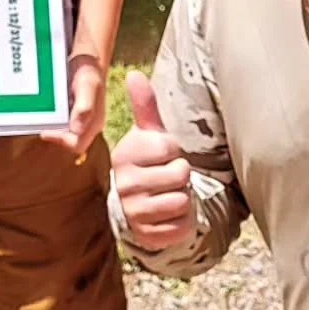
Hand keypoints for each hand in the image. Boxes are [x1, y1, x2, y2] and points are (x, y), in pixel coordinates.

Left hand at [45, 53, 106, 156]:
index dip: (61, 141)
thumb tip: (77, 130)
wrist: (86, 60)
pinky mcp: (71, 114)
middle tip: (40, 122)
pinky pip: (60, 124)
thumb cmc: (88, 71)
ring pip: (63, 134)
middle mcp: (87, 125)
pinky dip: (50, 120)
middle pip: (68, 142)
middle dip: (54, 134)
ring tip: (40, 116)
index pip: (77, 145)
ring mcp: (79, 120)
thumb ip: (85, 107)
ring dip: (50, 127)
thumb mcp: (88, 86)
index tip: (46, 130)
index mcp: (94, 123)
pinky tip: (43, 110)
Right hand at [110, 71, 195, 250]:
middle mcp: (124, 185)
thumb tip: (134, 74)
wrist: (141, 205)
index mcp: (124, 156)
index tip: (162, 155)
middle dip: (181, 175)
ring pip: (182, 200)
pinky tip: (169, 215)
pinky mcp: (149, 236)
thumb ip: (145, 106)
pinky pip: (182, 225)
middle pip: (180, 174)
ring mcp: (134, 212)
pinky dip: (183, 221)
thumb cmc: (149, 162)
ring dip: (183, 198)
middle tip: (168, 177)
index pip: (169, 148)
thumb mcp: (149, 134)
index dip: (174, 151)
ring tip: (169, 194)